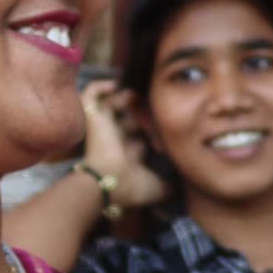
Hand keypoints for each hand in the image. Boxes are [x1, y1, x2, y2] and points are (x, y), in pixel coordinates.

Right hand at [76, 87, 164, 210]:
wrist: (111, 180)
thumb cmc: (133, 185)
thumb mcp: (159, 186)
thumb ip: (172, 184)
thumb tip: (182, 185)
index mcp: (129, 152)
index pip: (143, 133)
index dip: (155, 128)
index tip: (169, 127)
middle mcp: (115, 137)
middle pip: (131, 116)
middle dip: (144, 112)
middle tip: (155, 110)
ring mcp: (103, 126)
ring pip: (113, 103)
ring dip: (126, 98)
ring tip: (136, 97)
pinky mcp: (92, 115)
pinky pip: (90, 94)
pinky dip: (100, 86)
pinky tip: (115, 86)